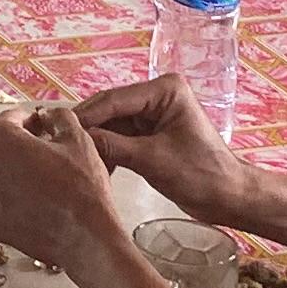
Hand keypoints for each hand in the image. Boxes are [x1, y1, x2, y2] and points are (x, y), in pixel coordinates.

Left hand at [0, 102, 128, 278]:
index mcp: (0, 140)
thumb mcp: (77, 138)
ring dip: (12, 172)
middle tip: (46, 155)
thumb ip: (57, 116)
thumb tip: (46, 115)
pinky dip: (10, 198)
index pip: (8, 119)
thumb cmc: (82, 188)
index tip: (42, 127)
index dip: (29, 120)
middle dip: (19, 145)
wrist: (85, 237)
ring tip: (42, 181)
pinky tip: (35, 202)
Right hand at [71, 74, 244, 222]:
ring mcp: (154, 114)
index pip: (115, 99)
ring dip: (96, 141)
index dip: (86, 116)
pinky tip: (96, 164)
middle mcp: (158, 95)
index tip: (57, 130)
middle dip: (88, 128)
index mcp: (165, 90)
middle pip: (111, 109)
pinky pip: (120, 136)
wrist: (229, 197)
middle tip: (58, 144)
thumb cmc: (202, 175)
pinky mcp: (151, 133)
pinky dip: (108, 150)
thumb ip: (114, 146)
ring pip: (112, 123)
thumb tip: (77, 140)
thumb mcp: (154, 160)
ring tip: (75, 157)